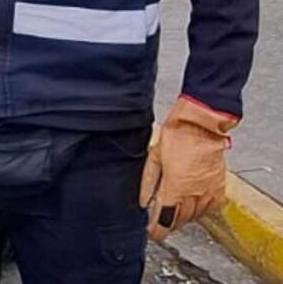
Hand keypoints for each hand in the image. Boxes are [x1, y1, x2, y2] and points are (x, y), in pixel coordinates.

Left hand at [139, 96, 237, 241]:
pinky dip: (199, 208)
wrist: (201, 127)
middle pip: (180, 220)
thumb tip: (142, 202)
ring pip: (194, 216)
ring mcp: (208, 192)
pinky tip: (191, 201)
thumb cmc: (177, 138)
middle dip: (168, 221)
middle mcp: (194, 194)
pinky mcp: (219, 188)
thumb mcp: (154, 160)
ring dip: (183, 215)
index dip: (157, 230)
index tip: (152, 232)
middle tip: (159, 219)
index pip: (166, 220)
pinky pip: (209, 208)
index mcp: (176, 189)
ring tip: (173, 208)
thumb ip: (148, 184)